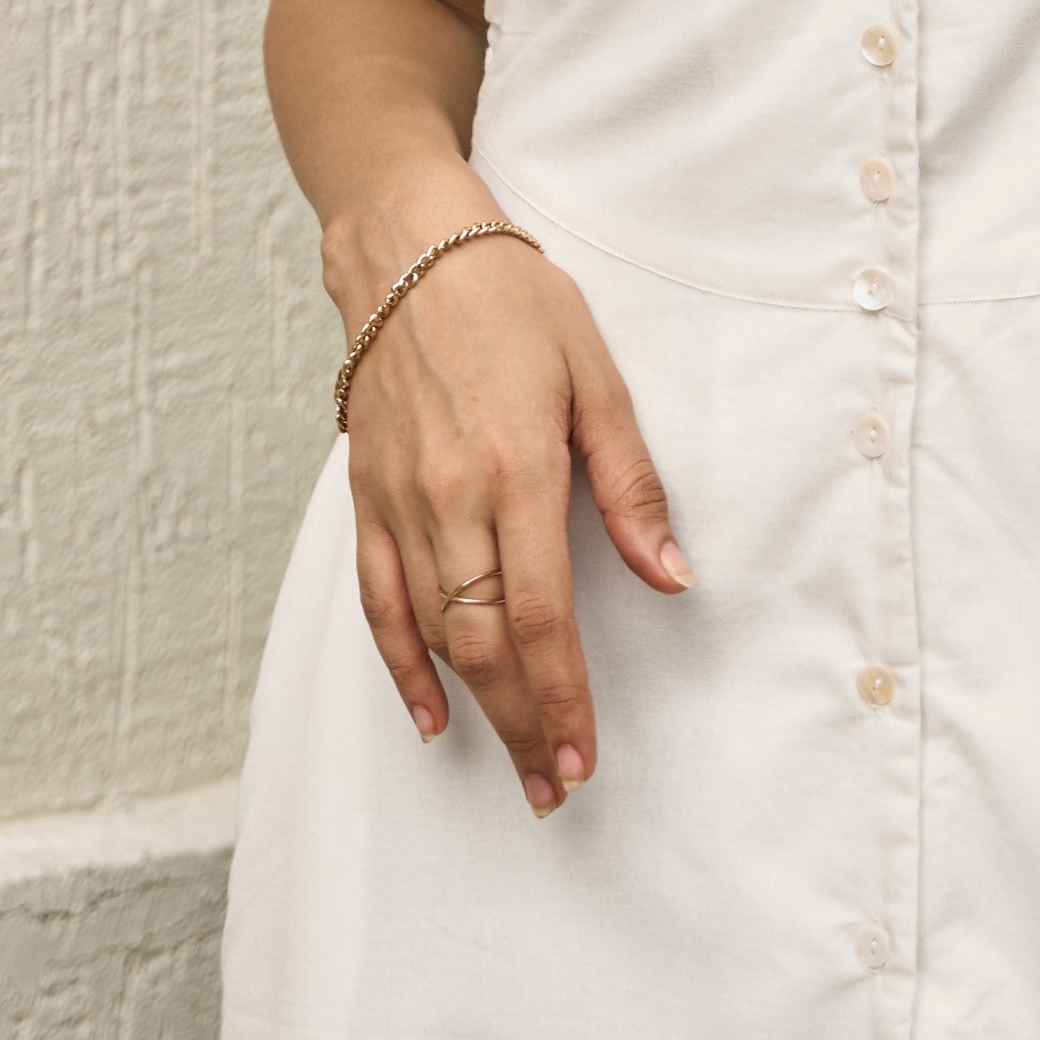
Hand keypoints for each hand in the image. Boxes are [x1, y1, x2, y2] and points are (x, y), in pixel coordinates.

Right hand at [336, 216, 685, 811]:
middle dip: (523, 724)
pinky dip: (400, 665)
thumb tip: (672, 575)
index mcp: (515, 473)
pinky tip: (428, 714)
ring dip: (475, 709)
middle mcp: (448, 501)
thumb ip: (631, 485)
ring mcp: (398, 504)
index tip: (583, 754)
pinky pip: (379, 599)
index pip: (541, 614)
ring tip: (515, 765)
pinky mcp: (367, 498)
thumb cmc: (515, 305)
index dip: (562, 696)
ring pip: (432, 633)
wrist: (407, 253)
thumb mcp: (596, 378)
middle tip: (558, 786)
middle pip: (484, 643)